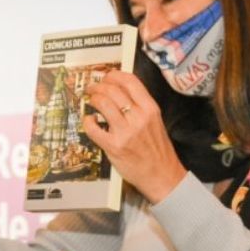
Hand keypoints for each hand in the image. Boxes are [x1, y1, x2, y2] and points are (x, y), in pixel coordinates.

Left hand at [84, 71, 186, 203]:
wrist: (162, 175)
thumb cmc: (158, 151)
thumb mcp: (155, 122)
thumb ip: (140, 106)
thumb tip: (119, 92)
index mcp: (150, 109)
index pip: (130, 81)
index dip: (114, 75)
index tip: (107, 77)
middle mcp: (139, 117)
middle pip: (113, 89)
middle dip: (99, 86)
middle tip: (93, 89)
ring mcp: (125, 132)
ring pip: (102, 103)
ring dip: (93, 99)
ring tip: (91, 101)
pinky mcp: (113, 146)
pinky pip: (93, 128)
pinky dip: (88, 121)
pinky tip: (91, 121)